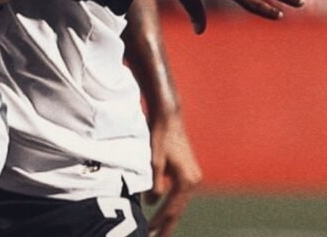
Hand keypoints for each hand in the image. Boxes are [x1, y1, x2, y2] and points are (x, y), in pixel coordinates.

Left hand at [146, 110, 201, 236]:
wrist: (168, 118)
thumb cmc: (160, 137)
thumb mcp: (154, 161)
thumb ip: (154, 183)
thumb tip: (151, 203)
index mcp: (186, 180)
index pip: (172, 208)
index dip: (160, 222)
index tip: (149, 233)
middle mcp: (193, 180)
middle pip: (178, 209)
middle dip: (166, 225)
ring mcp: (192, 176)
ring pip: (178, 202)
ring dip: (168, 215)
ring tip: (157, 230)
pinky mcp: (188, 172)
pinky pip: (178, 193)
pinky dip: (170, 203)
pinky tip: (161, 210)